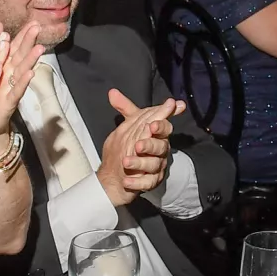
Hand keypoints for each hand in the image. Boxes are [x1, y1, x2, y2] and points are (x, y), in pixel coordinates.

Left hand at [0, 24, 44, 155]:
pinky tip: (30, 74)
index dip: (23, 35)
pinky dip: (23, 83)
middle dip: (29, 42)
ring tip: (40, 48)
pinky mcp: (7, 103)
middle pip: (20, 56)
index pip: (15, 48)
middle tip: (38, 27)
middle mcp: (10, 77)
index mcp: (4, 67)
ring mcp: (10, 89)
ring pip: (21, 72)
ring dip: (30, 60)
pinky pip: (16, 92)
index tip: (33, 21)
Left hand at [96, 89, 184, 205]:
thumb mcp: (126, 126)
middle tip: (138, 145)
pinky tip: (127, 181)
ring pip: (154, 165)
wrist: (116, 174)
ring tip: (126, 162)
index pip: (164, 127)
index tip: (152, 125)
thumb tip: (112, 92)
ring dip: (139, 163)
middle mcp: (159, 150)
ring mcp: (156, 167)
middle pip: (161, 146)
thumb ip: (124, 109)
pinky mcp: (150, 182)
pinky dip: (137, 182)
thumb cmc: (126, 147)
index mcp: (156, 135)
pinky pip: (147, 183)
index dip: (160, 125)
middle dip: (150, 145)